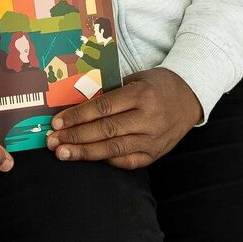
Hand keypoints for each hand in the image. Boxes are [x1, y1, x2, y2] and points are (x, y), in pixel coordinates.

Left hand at [45, 67, 201, 168]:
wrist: (190, 97)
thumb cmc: (156, 84)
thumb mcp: (135, 79)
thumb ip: (110, 92)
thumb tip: (76, 104)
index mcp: (141, 95)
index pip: (103, 108)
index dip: (78, 116)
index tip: (56, 122)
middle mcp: (148, 119)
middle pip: (106, 131)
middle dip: (75, 137)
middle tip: (52, 141)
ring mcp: (154, 139)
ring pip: (114, 149)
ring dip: (85, 153)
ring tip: (63, 154)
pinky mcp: (156, 154)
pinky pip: (128, 162)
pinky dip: (107, 161)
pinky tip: (89, 158)